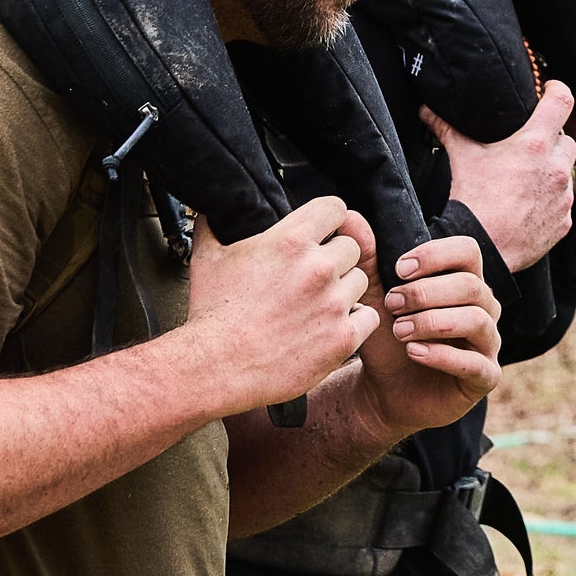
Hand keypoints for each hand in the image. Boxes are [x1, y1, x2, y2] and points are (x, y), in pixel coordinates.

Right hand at [184, 196, 380, 418]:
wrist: (218, 366)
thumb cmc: (213, 315)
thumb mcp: (207, 258)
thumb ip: (213, 227)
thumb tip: (211, 213)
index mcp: (290, 241)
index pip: (336, 209)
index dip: (331, 218)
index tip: (326, 229)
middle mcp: (318, 268)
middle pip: (351, 247)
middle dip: (336, 258)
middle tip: (315, 275)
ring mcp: (334, 304)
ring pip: (360, 282)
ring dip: (345, 290)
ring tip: (319, 304)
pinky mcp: (343, 338)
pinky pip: (369, 317)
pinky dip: (355, 321)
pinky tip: (331, 325)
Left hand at [353, 235, 501, 441]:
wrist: (383, 389)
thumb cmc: (386, 337)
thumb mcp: (374, 297)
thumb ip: (367, 259)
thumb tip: (350, 217)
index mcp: (463, 280)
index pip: (467, 251)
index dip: (435, 255)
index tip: (398, 269)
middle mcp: (484, 308)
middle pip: (471, 285)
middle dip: (426, 292)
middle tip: (391, 303)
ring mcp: (489, 343)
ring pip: (476, 319)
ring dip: (432, 322)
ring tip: (399, 331)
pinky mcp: (485, 378)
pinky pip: (476, 364)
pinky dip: (442, 355)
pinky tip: (413, 352)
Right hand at [420, 82, 575, 271]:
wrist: (482, 246)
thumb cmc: (473, 199)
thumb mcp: (462, 157)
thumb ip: (447, 129)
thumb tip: (426, 110)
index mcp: (534, 144)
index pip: (562, 101)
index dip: (558, 89)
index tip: (550, 89)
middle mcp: (555, 167)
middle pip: (567, 138)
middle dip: (553, 138)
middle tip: (532, 144)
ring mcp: (563, 196)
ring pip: (566, 171)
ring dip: (552, 170)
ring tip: (527, 178)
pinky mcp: (565, 221)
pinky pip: (563, 202)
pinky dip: (551, 199)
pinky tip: (529, 204)